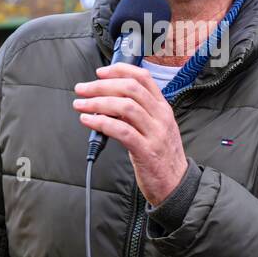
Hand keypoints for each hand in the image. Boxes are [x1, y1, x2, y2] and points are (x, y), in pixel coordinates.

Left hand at [74, 64, 186, 206]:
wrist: (176, 185)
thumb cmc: (161, 156)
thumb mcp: (155, 128)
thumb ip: (136, 113)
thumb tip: (108, 100)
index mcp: (163, 108)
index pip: (143, 77)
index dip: (120, 71)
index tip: (100, 73)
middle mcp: (161, 116)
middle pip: (130, 88)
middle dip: (102, 85)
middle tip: (82, 89)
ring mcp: (155, 133)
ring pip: (125, 106)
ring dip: (97, 102)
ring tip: (80, 105)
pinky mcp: (146, 151)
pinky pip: (121, 130)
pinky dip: (101, 122)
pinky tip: (88, 121)